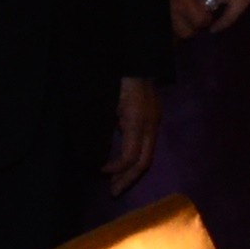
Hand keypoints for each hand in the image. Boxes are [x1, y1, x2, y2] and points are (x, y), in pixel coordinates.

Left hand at [106, 76, 163, 198]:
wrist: (136, 56)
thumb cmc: (116, 78)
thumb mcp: (104, 103)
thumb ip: (101, 129)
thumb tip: (95, 152)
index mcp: (137, 122)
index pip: (130, 157)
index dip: (115, 169)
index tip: (98, 169)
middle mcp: (150, 124)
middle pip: (143, 161)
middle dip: (127, 179)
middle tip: (113, 193)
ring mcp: (154, 120)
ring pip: (147, 155)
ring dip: (132, 171)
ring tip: (118, 182)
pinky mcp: (154, 116)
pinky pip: (147, 144)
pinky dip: (136, 157)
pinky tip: (124, 161)